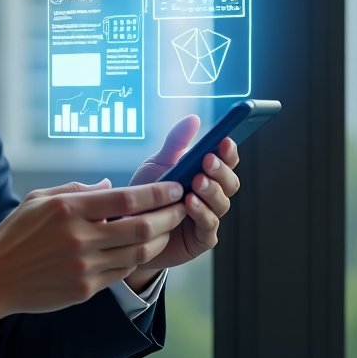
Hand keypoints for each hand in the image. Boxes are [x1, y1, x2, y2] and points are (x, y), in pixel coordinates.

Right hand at [0, 179, 187, 323]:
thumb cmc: (16, 234)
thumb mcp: (39, 199)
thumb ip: (77, 190)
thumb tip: (111, 186)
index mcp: (69, 209)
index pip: (126, 199)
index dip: (157, 193)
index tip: (176, 187)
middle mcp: (80, 237)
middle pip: (142, 227)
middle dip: (170, 216)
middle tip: (183, 207)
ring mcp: (84, 266)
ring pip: (138, 252)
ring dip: (160, 240)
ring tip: (168, 229)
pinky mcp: (85, 288)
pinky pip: (122, 272)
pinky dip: (137, 259)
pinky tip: (142, 249)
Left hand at [126, 115, 240, 285]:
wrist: (127, 228)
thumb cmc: (146, 195)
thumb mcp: (158, 164)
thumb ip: (177, 143)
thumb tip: (194, 118)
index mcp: (205, 175)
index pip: (226, 162)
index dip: (228, 152)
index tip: (223, 141)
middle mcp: (211, 196)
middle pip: (230, 182)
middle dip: (220, 170)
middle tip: (207, 161)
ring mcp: (208, 217)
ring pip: (222, 203)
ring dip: (211, 191)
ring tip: (197, 182)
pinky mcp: (201, 238)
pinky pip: (209, 225)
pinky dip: (202, 213)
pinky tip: (189, 204)